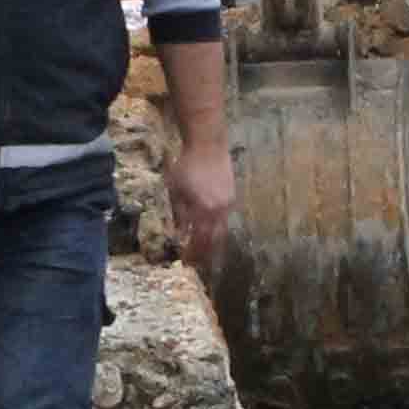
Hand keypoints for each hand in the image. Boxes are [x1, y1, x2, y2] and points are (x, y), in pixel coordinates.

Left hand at [165, 140, 237, 288]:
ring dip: (214, 244)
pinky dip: (217, 229)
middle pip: (214, 241)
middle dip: (206, 254)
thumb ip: (179, 212)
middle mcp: (218, 210)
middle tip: (198, 264)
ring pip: (222, 231)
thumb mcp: (176, 189)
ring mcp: (228, 204)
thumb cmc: (187, 165)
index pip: (198, 240)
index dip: (193, 253)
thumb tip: (179, 232)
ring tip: (207, 253)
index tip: (187, 263)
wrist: (208, 144)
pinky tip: (211, 233)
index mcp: (203, 210)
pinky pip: (225, 219)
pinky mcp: (232, 197)